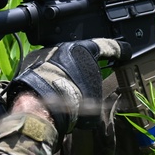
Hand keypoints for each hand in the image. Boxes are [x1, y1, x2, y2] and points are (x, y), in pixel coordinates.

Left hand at [7, 38, 128, 134]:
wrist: (40, 103)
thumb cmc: (71, 98)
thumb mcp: (95, 100)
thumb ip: (99, 94)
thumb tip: (100, 108)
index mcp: (85, 49)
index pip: (106, 46)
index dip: (117, 50)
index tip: (123, 52)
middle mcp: (65, 45)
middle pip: (80, 52)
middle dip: (86, 62)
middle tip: (90, 75)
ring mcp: (47, 52)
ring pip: (62, 59)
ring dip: (66, 70)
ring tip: (68, 86)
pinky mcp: (31, 62)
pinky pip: (46, 66)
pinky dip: (51, 75)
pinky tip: (53, 88)